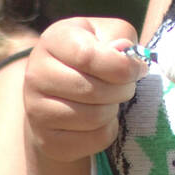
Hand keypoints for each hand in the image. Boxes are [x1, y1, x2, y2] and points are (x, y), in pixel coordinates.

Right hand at [23, 17, 146, 161]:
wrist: (64, 92)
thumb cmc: (94, 56)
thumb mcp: (108, 34)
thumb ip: (119, 36)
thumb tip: (123, 51)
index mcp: (53, 40)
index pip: (87, 55)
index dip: (121, 66)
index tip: (139, 69)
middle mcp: (36, 74)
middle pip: (92, 90)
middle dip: (122, 90)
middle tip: (126, 87)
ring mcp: (36, 110)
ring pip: (94, 117)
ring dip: (114, 110)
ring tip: (111, 100)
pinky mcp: (47, 140)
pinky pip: (94, 140)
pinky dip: (108, 130)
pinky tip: (101, 119)